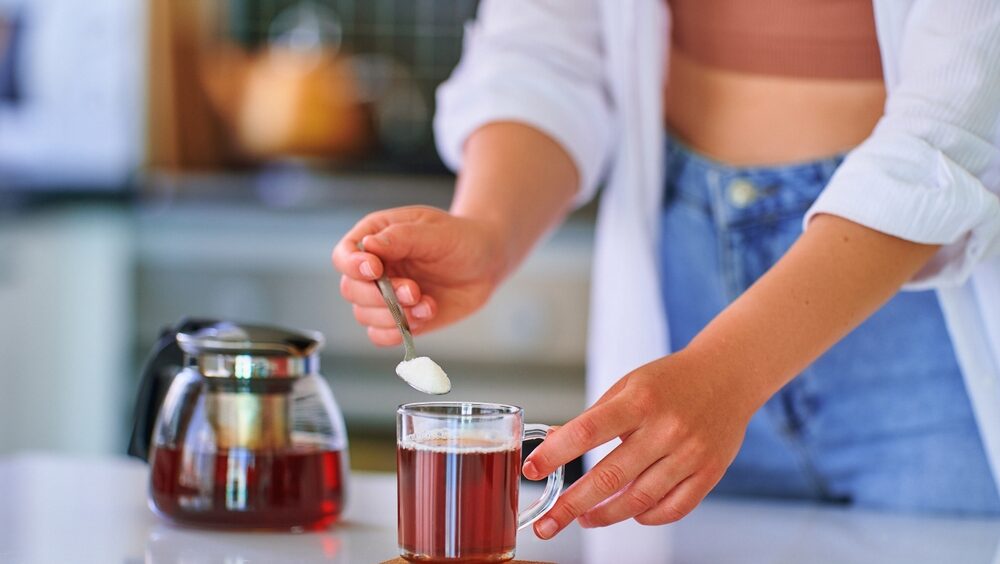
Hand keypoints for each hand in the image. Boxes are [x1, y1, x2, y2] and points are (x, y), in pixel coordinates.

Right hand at [332, 205, 507, 344]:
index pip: (344, 254)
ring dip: (394, 315)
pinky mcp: (401, 318)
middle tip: (413, 291)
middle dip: (380, 296)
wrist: (486, 263)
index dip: (353, 266)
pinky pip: (381, 336)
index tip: (375, 270)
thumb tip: (368, 246)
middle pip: (351, 290)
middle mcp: (375, 268)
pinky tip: (425, 316)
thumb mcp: (435, 231)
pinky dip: (400, 332)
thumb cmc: (461, 239)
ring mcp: (386, 296)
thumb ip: (401, 238)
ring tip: (426, 304)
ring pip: (365, 316)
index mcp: (376, 237)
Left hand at [522, 351, 755, 537]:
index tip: (532, 470)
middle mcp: (666, 428)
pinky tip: (629, 512)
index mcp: (640, 400)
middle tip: (547, 523)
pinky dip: (645, 516)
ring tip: (585, 518)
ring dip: (605, 515)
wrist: (728, 376)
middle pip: (610, 476)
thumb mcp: (627, 387)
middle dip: (572, 505)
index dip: (556, 454)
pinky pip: (672, 508)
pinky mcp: (709, 473)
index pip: (588, 431)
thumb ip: (592, 417)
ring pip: (639, 500)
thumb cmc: (670, 381)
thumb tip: (553, 444)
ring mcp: (690, 454)